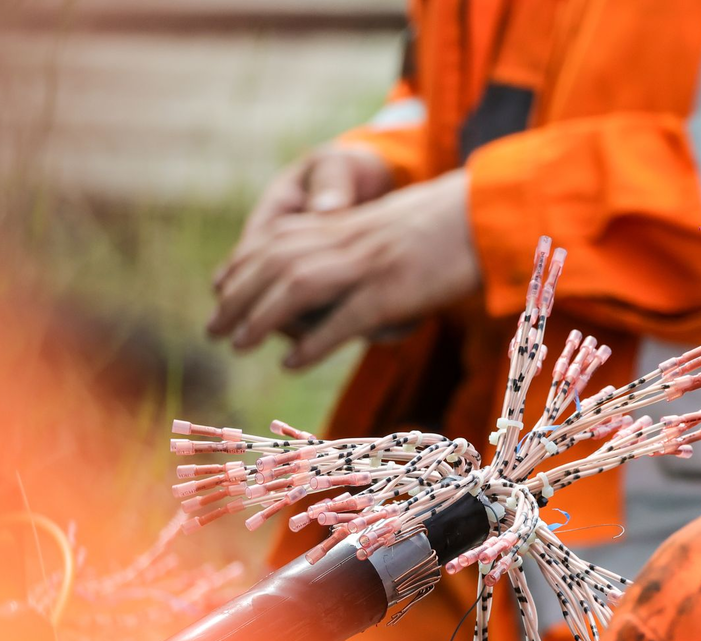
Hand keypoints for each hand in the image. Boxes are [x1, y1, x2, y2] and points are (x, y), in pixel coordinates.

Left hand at [208, 169, 480, 368]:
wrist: (487, 216)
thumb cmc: (446, 226)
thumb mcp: (389, 227)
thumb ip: (357, 243)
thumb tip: (331, 264)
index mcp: (347, 222)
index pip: (276, 238)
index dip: (241, 263)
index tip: (218, 286)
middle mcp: (347, 240)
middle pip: (274, 264)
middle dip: (237, 296)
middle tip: (213, 329)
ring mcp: (368, 266)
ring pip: (295, 289)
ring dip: (260, 318)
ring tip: (238, 345)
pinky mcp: (392, 293)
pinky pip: (342, 321)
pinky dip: (312, 344)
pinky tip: (290, 364)